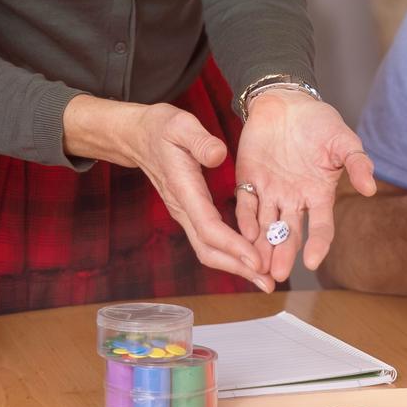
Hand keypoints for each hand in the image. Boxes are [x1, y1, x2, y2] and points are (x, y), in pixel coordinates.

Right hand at [67, 96, 270, 290]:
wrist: (138, 137)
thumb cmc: (160, 128)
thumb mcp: (180, 124)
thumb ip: (199, 140)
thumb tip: (218, 155)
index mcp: (184, 190)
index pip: (208, 227)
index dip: (232, 245)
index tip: (255, 260)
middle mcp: (183, 209)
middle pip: (209, 249)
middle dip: (238, 268)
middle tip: (268, 283)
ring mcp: (186, 214)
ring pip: (209, 249)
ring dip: (236, 266)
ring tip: (265, 278)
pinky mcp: (191, 213)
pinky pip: (211, 240)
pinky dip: (231, 252)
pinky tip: (252, 256)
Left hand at [235, 91, 379, 280]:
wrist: (286, 102)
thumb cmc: (319, 122)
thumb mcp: (344, 140)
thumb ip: (357, 163)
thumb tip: (370, 188)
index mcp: (319, 195)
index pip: (320, 227)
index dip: (317, 244)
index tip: (312, 261)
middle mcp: (294, 200)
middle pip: (289, 234)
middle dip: (283, 254)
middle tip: (277, 274)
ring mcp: (271, 193)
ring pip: (266, 226)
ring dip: (262, 246)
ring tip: (258, 265)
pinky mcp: (249, 181)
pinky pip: (246, 205)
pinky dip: (245, 219)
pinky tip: (244, 234)